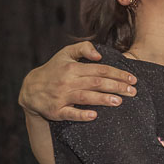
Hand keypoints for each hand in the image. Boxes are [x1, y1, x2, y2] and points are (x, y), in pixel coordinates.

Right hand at [18, 41, 136, 120]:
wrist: (30, 89)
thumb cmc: (54, 69)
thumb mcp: (65, 53)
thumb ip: (83, 48)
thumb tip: (99, 54)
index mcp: (73, 68)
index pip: (100, 70)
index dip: (118, 74)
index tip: (133, 79)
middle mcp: (68, 82)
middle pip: (96, 83)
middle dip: (116, 87)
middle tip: (133, 92)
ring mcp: (61, 97)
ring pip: (85, 97)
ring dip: (103, 99)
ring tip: (119, 101)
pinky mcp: (56, 111)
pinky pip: (69, 113)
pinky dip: (81, 115)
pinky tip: (94, 115)